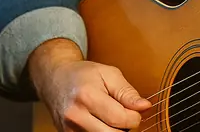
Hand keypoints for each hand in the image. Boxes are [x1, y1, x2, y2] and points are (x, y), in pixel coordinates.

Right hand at [29, 39, 150, 131]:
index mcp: (88, 97)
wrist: (55, 78)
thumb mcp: (109, 74)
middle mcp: (76, 116)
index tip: (136, 110)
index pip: (120, 119)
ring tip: (112, 116)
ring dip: (113, 131)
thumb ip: (127, 92)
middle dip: (125, 127)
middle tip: (125, 114)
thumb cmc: (83, 74)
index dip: (135, 117)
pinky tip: (101, 122)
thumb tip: (144, 107)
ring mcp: (69, 129)